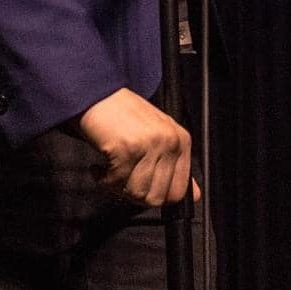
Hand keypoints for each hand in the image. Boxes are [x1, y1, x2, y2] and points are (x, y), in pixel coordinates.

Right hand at [75, 87, 199, 206]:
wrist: (96, 92)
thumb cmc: (122, 114)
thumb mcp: (157, 135)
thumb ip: (175, 166)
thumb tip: (194, 195)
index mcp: (181, 139)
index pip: (180, 191)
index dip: (158, 196)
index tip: (142, 188)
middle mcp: (169, 142)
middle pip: (157, 197)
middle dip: (134, 194)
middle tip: (121, 180)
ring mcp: (149, 145)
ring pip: (137, 194)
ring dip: (117, 188)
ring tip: (110, 171)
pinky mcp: (126, 149)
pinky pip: (116, 182)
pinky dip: (102, 179)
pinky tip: (99, 167)